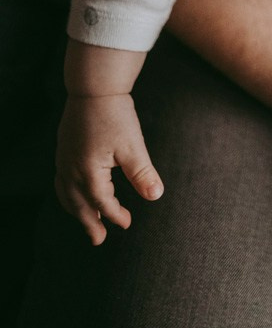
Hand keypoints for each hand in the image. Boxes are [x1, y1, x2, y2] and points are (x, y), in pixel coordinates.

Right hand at [55, 93, 162, 244]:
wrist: (94, 87)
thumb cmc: (116, 115)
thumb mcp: (133, 145)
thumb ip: (142, 173)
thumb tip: (156, 196)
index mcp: (88, 173)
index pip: (103, 203)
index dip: (116, 215)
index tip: (127, 223)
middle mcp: (71, 170)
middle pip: (80, 206)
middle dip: (90, 223)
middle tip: (99, 240)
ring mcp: (63, 160)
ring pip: (67, 196)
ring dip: (77, 211)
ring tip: (88, 221)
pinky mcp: (62, 150)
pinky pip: (61, 182)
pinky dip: (68, 195)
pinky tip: (75, 193)